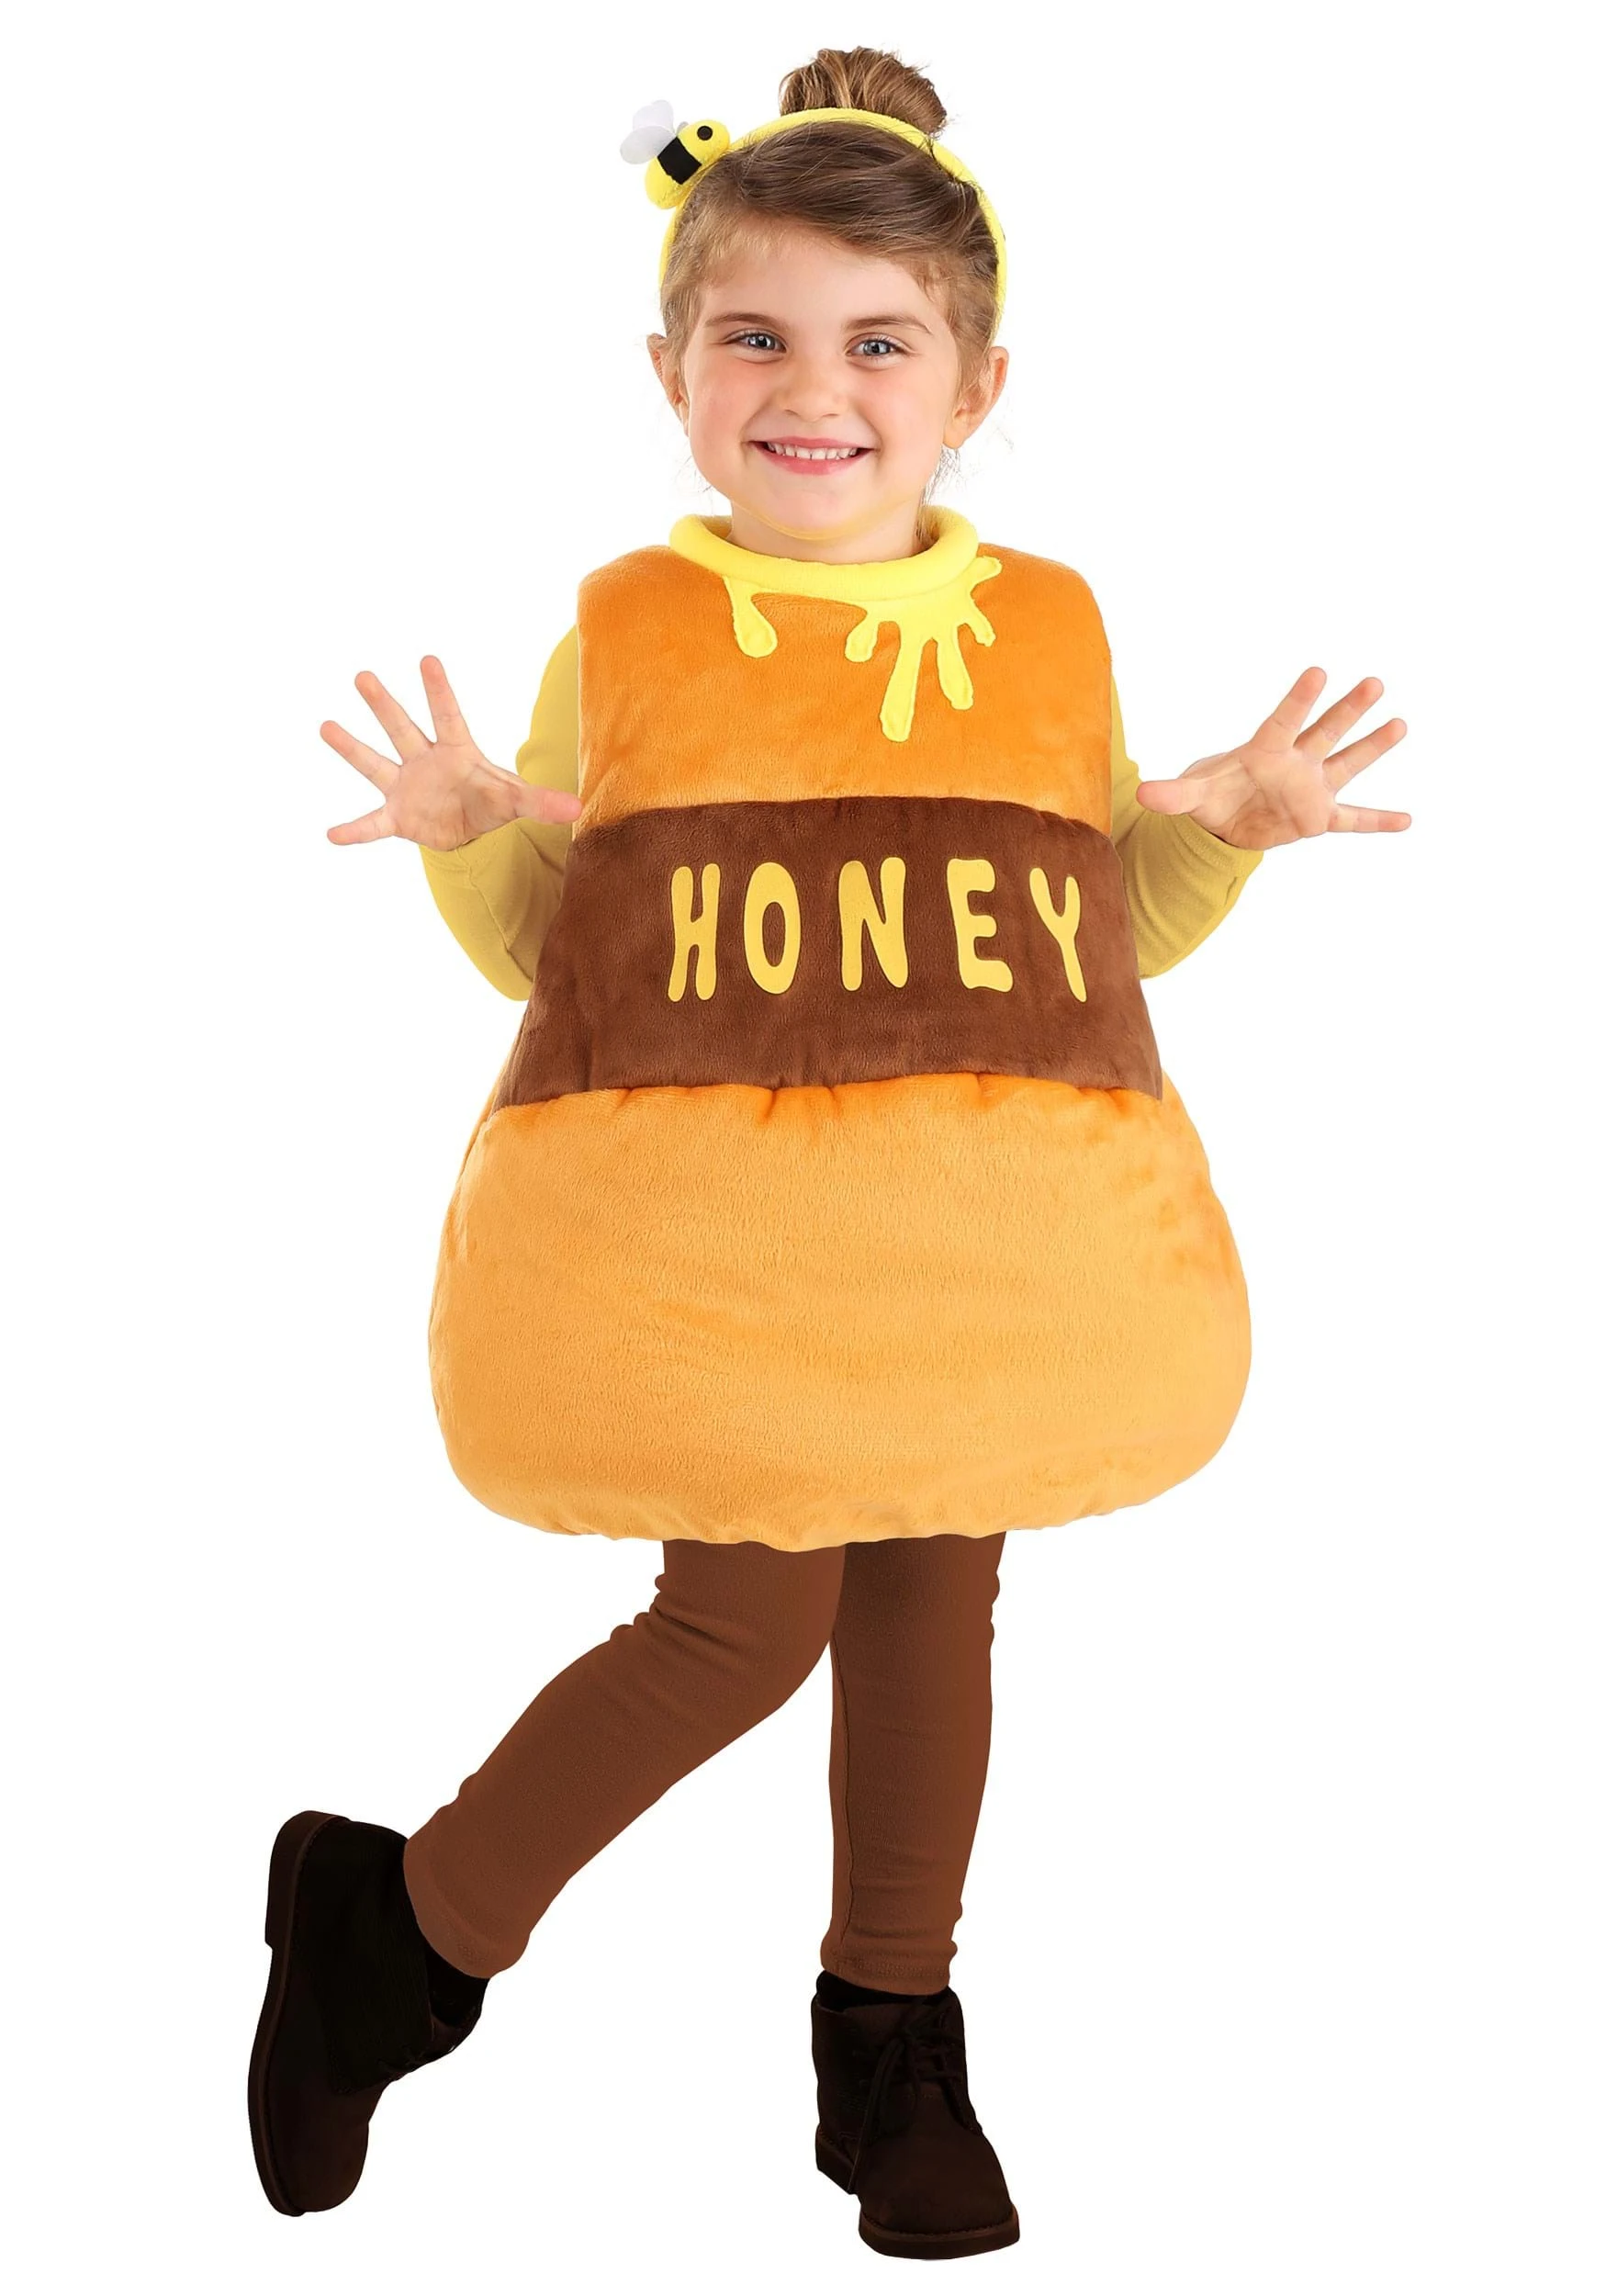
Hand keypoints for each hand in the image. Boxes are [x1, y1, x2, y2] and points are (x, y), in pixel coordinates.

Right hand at [320, 655, 584, 848]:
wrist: (470, 829)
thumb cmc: (491, 802)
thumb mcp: (515, 802)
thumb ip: (541, 802)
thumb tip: (578, 809)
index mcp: (457, 752)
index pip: (448, 716)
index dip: (439, 690)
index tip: (428, 659)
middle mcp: (425, 761)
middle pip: (403, 728)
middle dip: (384, 705)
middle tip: (363, 675)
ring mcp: (407, 786)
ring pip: (376, 763)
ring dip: (352, 748)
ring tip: (325, 725)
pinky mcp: (398, 816)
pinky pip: (372, 823)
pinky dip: (355, 830)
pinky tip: (330, 834)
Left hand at [1133, 669, 1409, 849]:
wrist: (1226, 817)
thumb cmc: (1213, 794)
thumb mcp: (1193, 796)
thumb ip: (1173, 794)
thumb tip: (1144, 796)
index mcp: (1265, 750)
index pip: (1285, 720)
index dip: (1300, 698)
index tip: (1318, 671)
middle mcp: (1296, 762)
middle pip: (1325, 731)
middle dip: (1348, 709)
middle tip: (1374, 681)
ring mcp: (1312, 787)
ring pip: (1347, 764)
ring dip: (1372, 746)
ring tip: (1400, 724)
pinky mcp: (1318, 816)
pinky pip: (1353, 819)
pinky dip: (1378, 821)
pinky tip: (1407, 820)